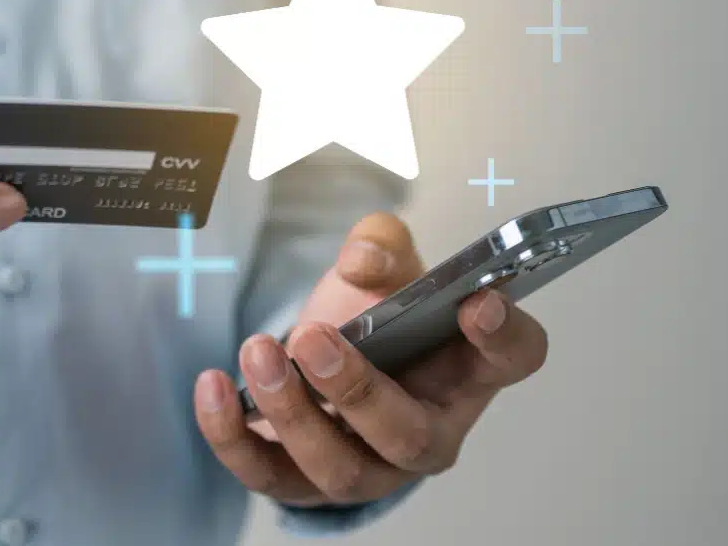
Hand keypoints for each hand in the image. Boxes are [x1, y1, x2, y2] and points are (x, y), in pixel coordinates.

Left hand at [194, 213, 549, 506]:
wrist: (328, 351)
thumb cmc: (378, 315)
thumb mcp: (387, 264)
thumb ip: (380, 244)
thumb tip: (362, 262)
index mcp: (469, 370)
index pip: (513, 357)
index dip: (504, 334)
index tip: (476, 304)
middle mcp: (429, 430)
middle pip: (410, 437)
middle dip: (358, 391)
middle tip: (315, 337)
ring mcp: (369, 468)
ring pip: (339, 469)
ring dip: (292, 415)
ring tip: (258, 353)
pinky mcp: (303, 482)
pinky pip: (269, 477)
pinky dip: (233, 437)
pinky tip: (213, 386)